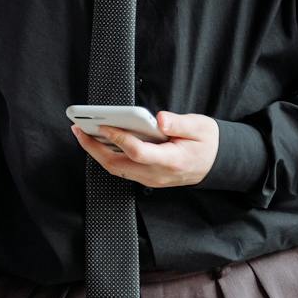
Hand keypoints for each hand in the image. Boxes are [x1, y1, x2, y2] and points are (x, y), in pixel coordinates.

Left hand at [72, 111, 218, 187]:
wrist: (218, 163)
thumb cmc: (208, 143)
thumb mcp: (200, 127)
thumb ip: (179, 124)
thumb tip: (161, 119)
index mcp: (171, 160)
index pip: (138, 152)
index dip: (118, 138)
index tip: (104, 124)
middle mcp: (158, 173)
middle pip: (118, 165)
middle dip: (94, 148)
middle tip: (79, 129)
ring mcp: (152, 179)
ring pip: (117, 170)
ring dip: (96, 153)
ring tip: (83, 133)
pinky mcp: (148, 177)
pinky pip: (122, 170)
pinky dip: (106, 157)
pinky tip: (98, 142)